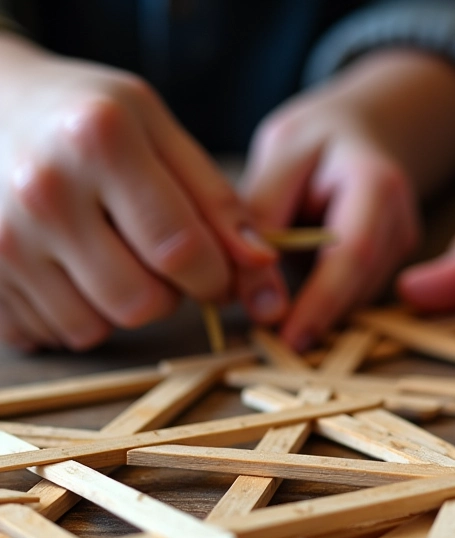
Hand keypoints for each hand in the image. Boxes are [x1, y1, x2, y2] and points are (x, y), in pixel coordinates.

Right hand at [0, 35, 273, 350]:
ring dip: (121, 307)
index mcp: (101, 141)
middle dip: (170, 295)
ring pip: (96, 329)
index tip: (216, 272)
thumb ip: (217, 200)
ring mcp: (4, 239)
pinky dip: (76, 314)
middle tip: (158, 261)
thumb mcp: (160, 132)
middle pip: (143, 303)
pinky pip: (52, 333)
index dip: (215, 277)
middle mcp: (44, 192)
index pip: (182, 251)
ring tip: (111, 258)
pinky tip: (72, 269)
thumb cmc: (89, 120)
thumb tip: (262, 264)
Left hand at [240, 49, 454, 350]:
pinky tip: (299, 290)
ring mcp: (402, 246)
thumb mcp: (277, 159)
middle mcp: (401, 220)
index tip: (288, 340)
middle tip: (268, 339)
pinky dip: (323, 301)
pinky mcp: (392, 265)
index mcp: (377, 183)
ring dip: (316, 309)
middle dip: (315, 317)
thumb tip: (259, 307)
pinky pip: (353, 295)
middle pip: (359, 286)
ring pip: (354, 299)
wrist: (360, 135)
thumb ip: (261, 223)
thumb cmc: (313, 142)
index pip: (354, 253)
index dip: (322, 303)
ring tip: (274, 298)